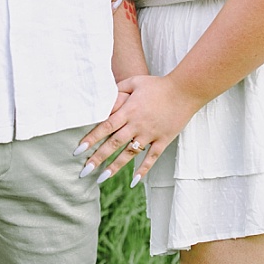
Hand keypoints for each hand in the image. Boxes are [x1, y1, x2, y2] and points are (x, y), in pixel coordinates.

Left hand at [73, 73, 197, 185]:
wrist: (184, 90)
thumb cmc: (158, 85)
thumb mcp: (134, 82)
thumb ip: (117, 90)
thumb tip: (102, 97)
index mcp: (128, 110)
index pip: (105, 127)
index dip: (91, 139)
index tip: (78, 150)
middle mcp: (137, 124)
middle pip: (114, 143)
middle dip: (98, 158)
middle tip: (84, 171)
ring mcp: (151, 134)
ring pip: (130, 154)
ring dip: (115, 166)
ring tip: (102, 178)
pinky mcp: (164, 140)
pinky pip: (152, 158)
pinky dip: (143, 170)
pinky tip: (134, 182)